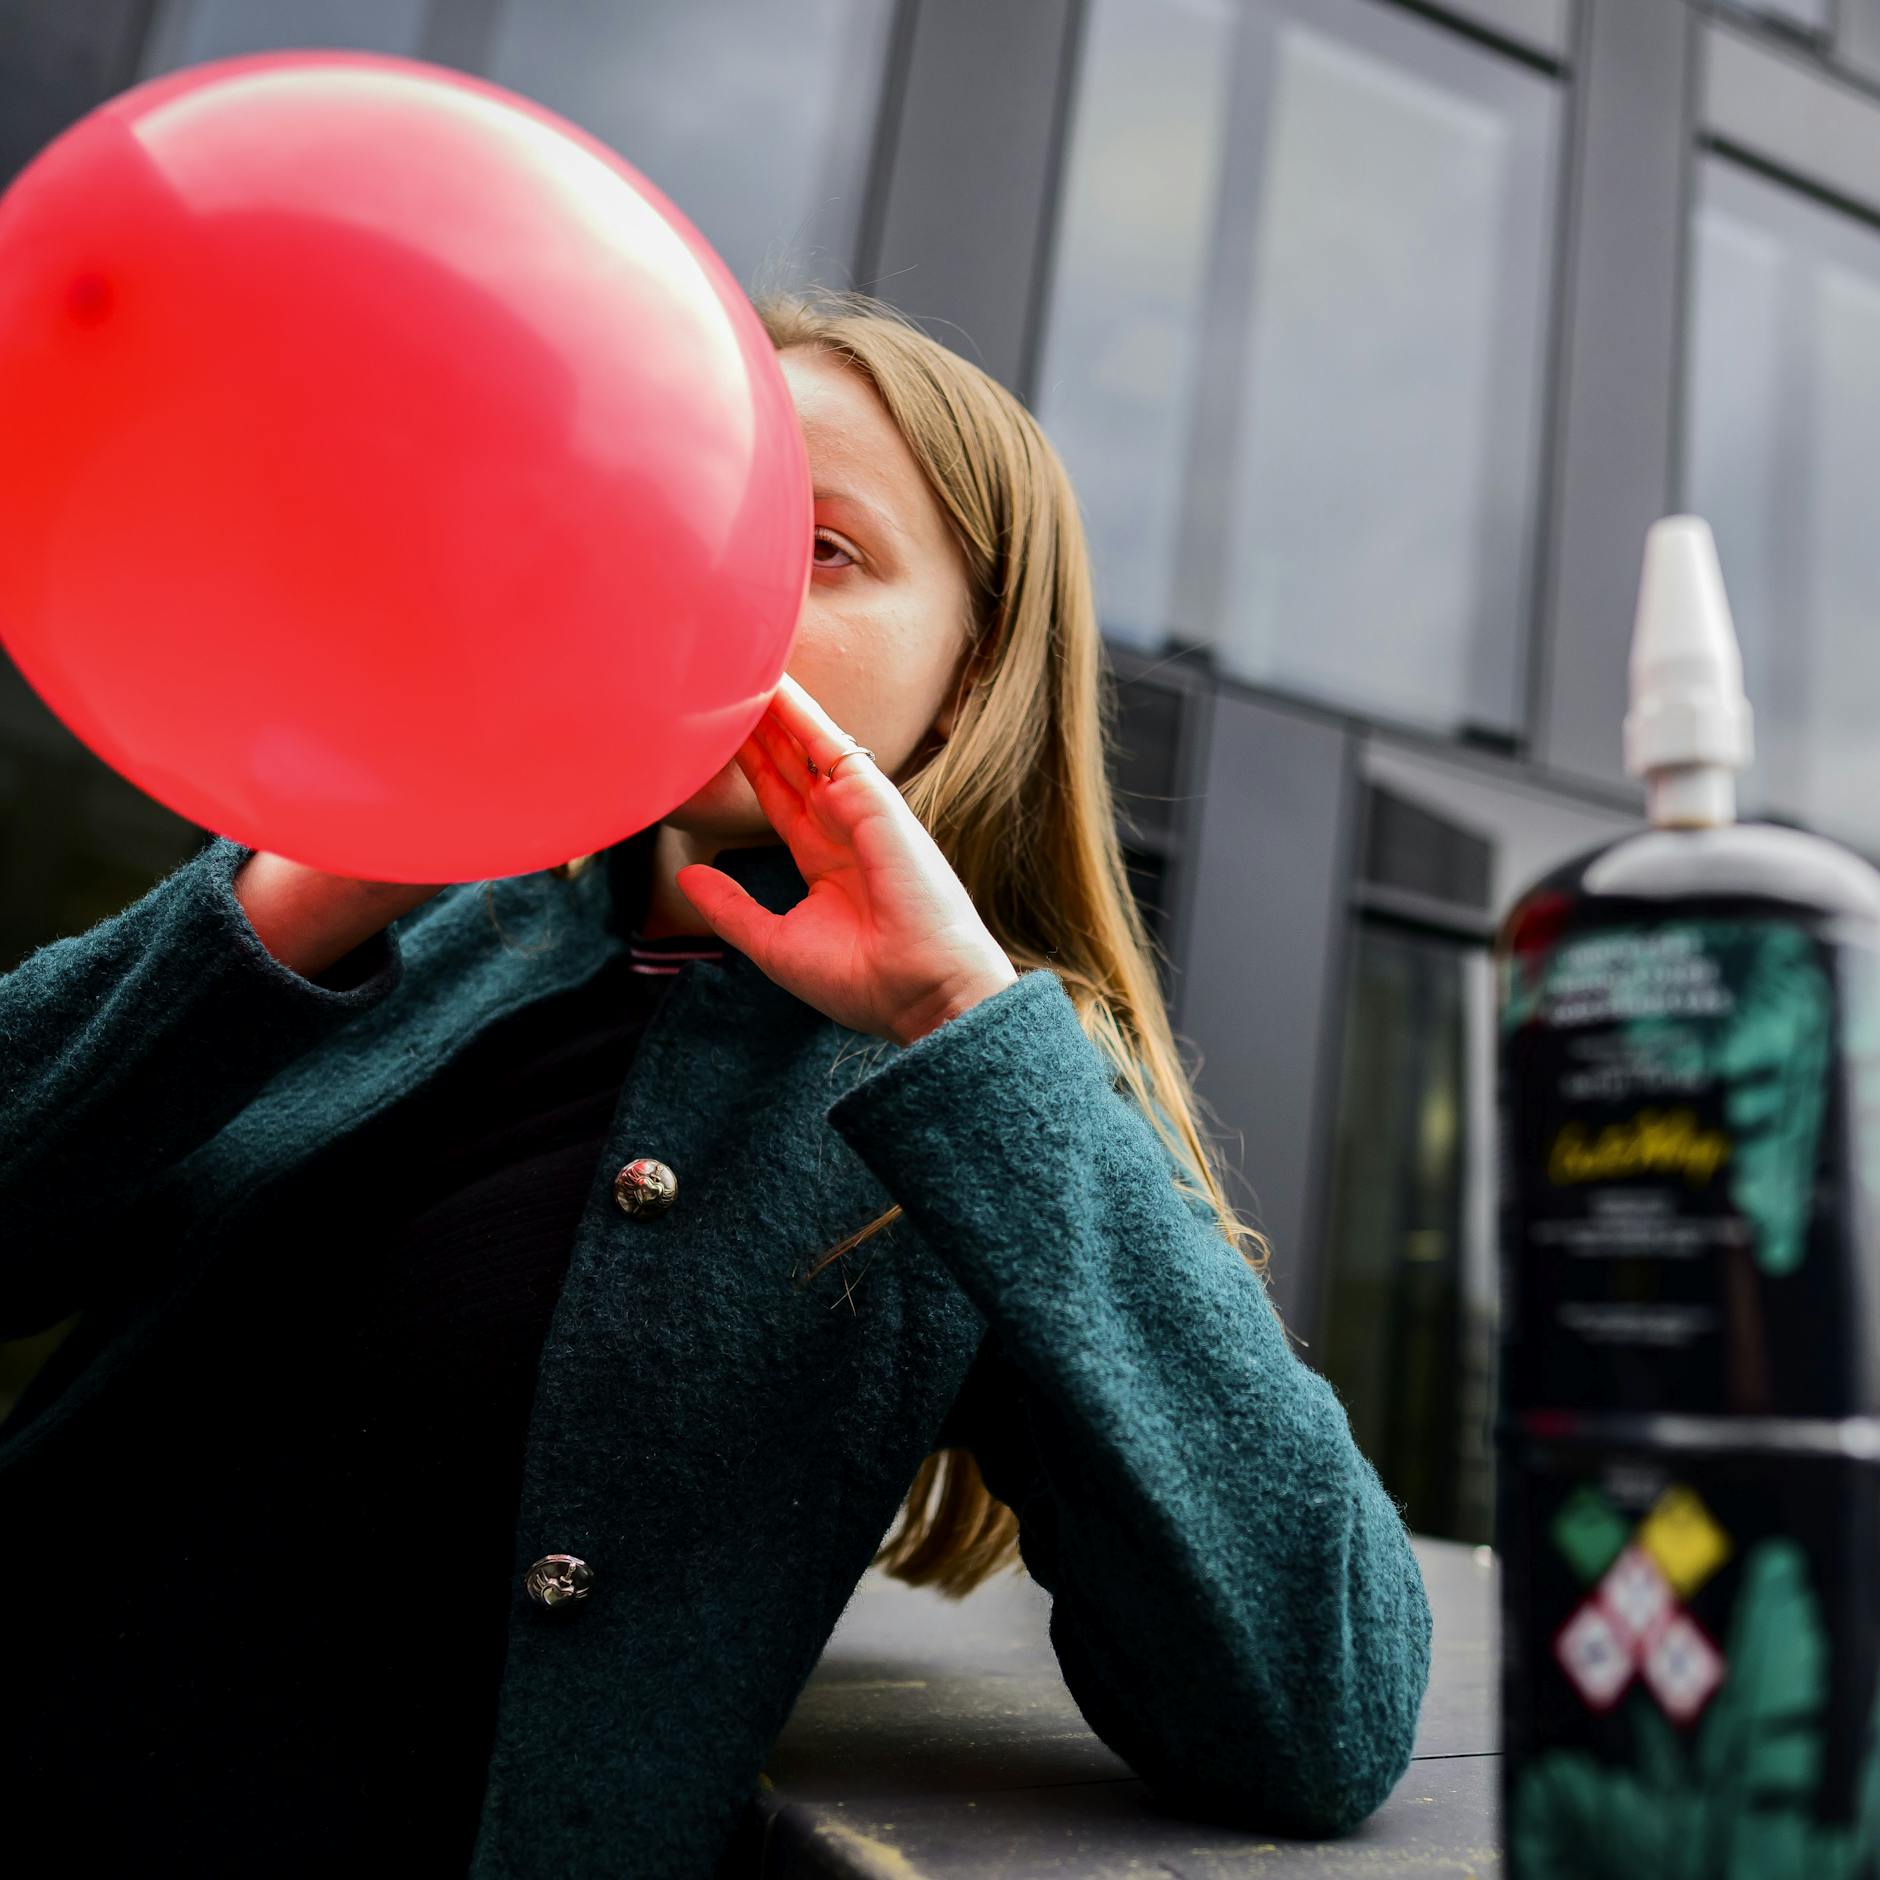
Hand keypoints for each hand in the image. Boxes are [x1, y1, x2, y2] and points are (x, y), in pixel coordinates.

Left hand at [675, 672, 1018, 1046]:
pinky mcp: (875, 801)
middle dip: (759, 726)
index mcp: (825, 862)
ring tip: (740, 664)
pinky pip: (831, 746)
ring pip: (808, 744)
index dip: (750, 765)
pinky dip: (802, 713)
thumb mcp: (774, 943)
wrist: (919, 994)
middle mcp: (844, 828)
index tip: (717, 736)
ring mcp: (861, 811)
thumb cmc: (861, 981)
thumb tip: (686, 875)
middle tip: (723, 683)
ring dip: (775, 707)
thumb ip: (731, 907)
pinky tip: (774, 684)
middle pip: (791, 762)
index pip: (780, 798)